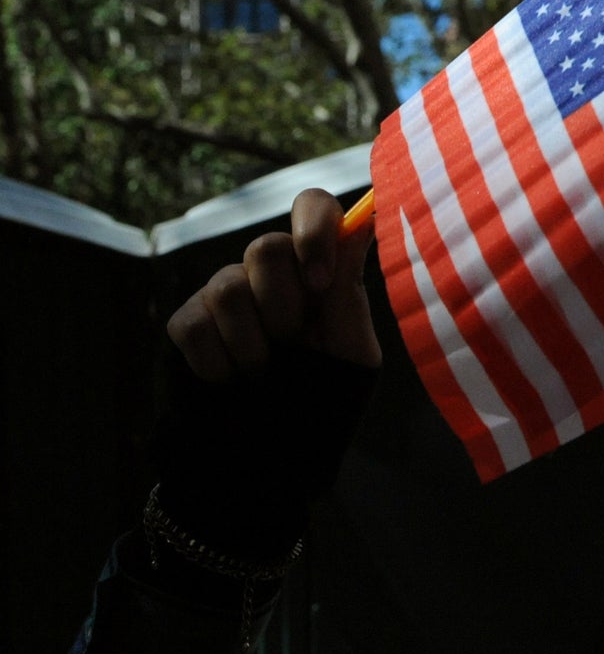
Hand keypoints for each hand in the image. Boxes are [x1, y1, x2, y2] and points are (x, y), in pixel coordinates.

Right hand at [167, 188, 380, 379]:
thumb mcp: (352, 349)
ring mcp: (224, 292)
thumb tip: (365, 221)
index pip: (312, 206)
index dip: (312, 231)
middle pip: (263, 248)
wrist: (279, 447)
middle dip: (283, 307)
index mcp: (317, 268)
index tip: (319, 283)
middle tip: (293, 344)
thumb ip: (349, 289)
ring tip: (267, 372)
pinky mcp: (188, 322)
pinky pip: (194, 326)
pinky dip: (219, 365)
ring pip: (227, 290)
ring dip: (253, 346)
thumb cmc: (325, 393)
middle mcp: (269, 271)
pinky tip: (233, 382)